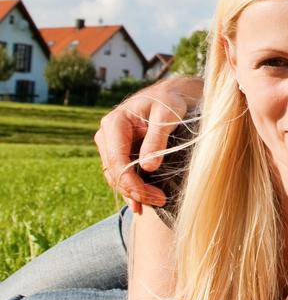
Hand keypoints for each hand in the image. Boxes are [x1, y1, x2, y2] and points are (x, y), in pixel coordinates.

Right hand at [95, 76, 201, 211]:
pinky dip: (131, 188)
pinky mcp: (118, 152)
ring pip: (115, 176)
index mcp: (114, 124)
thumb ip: (157, 138)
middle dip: (135, 191)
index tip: (153, 196)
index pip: (117, 162)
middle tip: (160, 201)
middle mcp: (107, 135)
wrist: (169, 95)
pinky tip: (140, 203)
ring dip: (133, 193)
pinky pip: (120, 174)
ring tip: (155, 202)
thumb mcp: (167, 115)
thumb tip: (147, 167)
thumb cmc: (169, 101)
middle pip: (115, 172)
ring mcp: (110, 145)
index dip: (132, 183)